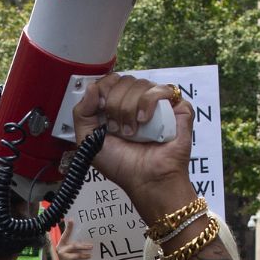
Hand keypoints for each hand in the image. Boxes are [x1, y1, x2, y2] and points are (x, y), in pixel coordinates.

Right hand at [53, 225, 93, 259]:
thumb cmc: (71, 259)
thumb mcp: (73, 250)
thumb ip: (76, 244)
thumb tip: (87, 237)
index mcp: (62, 243)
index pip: (66, 234)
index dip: (68, 227)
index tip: (71, 220)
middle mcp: (60, 247)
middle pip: (72, 243)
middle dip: (82, 242)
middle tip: (91, 244)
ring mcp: (62, 254)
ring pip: (74, 248)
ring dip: (84, 248)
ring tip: (91, 248)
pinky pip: (76, 256)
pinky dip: (83, 256)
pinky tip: (89, 256)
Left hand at [70, 74, 192, 203]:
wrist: (145, 180)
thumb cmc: (122, 165)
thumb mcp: (88, 140)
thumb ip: (82, 113)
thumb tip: (92, 87)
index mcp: (117, 105)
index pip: (110, 80)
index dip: (104, 90)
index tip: (102, 110)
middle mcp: (137, 102)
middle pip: (124, 80)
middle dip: (115, 104)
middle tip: (117, 128)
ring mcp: (158, 104)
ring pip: (141, 83)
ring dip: (130, 109)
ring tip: (132, 132)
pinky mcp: (177, 108)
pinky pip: (163, 90)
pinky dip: (149, 103)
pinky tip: (145, 121)